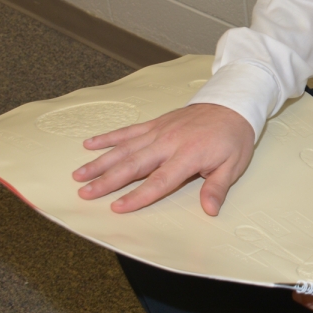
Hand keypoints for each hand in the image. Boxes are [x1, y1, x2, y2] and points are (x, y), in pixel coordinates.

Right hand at [72, 104, 254, 214]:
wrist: (233, 103)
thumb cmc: (233, 137)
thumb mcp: (233, 165)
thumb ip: (217, 187)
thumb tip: (209, 210)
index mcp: (188, 155)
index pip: (159, 180)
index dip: (138, 195)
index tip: (117, 207)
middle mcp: (169, 142)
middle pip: (134, 164)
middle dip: (107, 180)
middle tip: (84, 193)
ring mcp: (159, 130)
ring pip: (125, 148)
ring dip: (101, 161)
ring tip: (79, 174)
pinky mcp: (156, 122)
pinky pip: (128, 130)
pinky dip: (108, 137)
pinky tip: (89, 144)